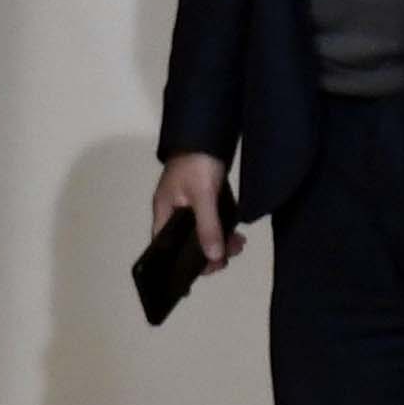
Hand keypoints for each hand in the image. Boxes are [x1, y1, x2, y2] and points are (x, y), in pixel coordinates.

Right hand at [150, 153, 235, 273]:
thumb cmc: (197, 164)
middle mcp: (175, 212)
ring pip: (203, 232)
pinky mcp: (205, 199)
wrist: (207, 133)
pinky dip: (224, 229)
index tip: (203, 271)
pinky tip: (238, 234)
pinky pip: (213, 221)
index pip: (167, 247)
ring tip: (239, 244)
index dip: (181, 262)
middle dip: (208, 252)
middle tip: (229, 256)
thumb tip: (213, 257)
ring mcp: (190, 206)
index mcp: (164, 212)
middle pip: (188, 242)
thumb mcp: (203, 196)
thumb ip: (208, 227)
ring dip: (220, 241)